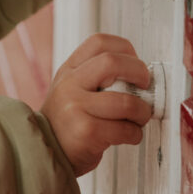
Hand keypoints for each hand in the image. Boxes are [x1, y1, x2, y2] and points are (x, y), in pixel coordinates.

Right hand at [40, 34, 152, 176]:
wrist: (47, 151)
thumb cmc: (68, 121)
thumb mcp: (73, 89)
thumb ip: (98, 78)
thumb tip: (141, 76)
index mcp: (69, 69)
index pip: (99, 42)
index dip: (126, 50)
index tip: (136, 65)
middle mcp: (69, 84)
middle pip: (112, 62)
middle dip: (139, 72)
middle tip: (145, 87)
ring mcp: (75, 107)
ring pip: (125, 102)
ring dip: (142, 112)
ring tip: (139, 119)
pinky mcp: (85, 132)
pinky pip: (124, 129)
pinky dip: (135, 134)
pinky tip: (128, 135)